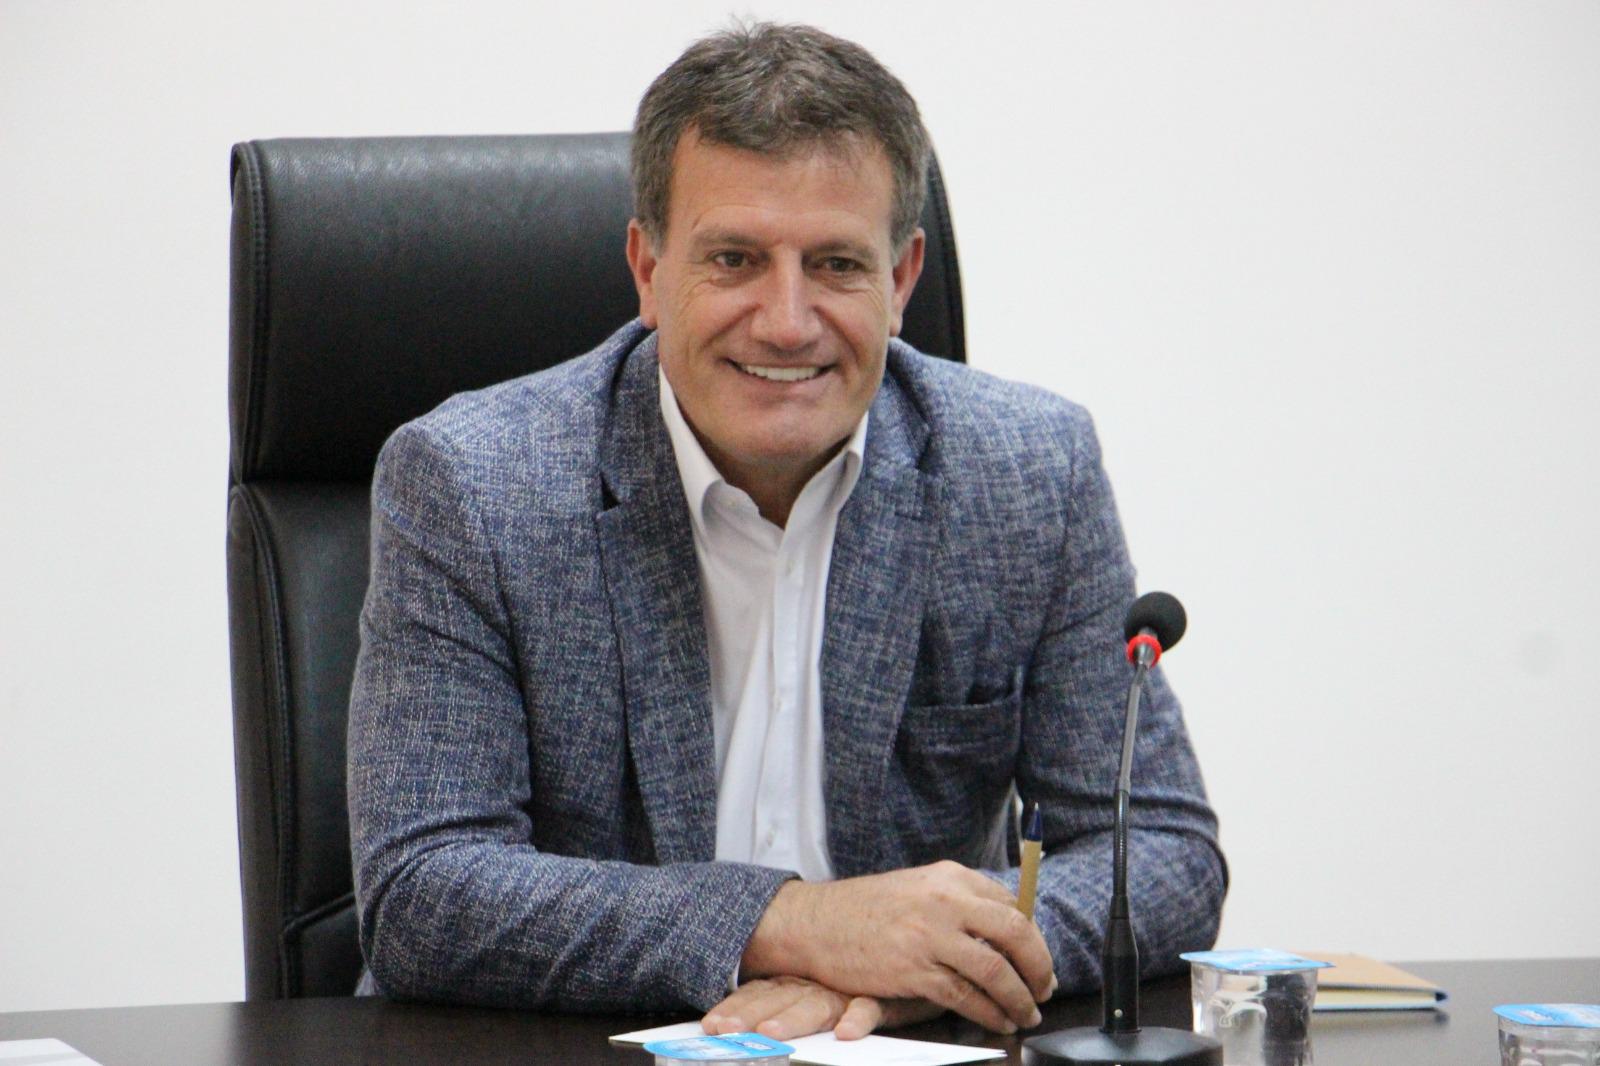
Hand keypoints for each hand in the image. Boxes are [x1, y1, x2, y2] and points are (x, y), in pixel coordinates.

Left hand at [702, 976, 944, 1040]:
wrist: (915, 944)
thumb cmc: (861, 974)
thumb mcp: (821, 984)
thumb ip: (793, 997)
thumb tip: (754, 1019)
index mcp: (799, 978)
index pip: (761, 991)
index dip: (735, 1007)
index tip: (711, 1025)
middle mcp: (819, 981)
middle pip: (779, 998)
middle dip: (749, 1016)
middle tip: (726, 1032)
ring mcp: (850, 987)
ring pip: (818, 1003)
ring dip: (794, 1018)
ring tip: (771, 1033)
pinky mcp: (886, 995)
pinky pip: (873, 1006)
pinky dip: (860, 1016)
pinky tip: (847, 1030)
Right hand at [740, 861, 1054, 1033]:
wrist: (814, 923)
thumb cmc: (864, 908)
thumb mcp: (916, 887)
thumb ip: (956, 901)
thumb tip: (1001, 927)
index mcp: (948, 876)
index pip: (1010, 903)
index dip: (1033, 937)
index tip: (1039, 959)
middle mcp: (944, 900)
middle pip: (1014, 933)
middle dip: (1039, 966)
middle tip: (1045, 987)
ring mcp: (929, 935)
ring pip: (995, 970)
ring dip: (1019, 998)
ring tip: (1027, 1013)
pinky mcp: (914, 970)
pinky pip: (966, 996)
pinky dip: (990, 1013)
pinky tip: (998, 1021)